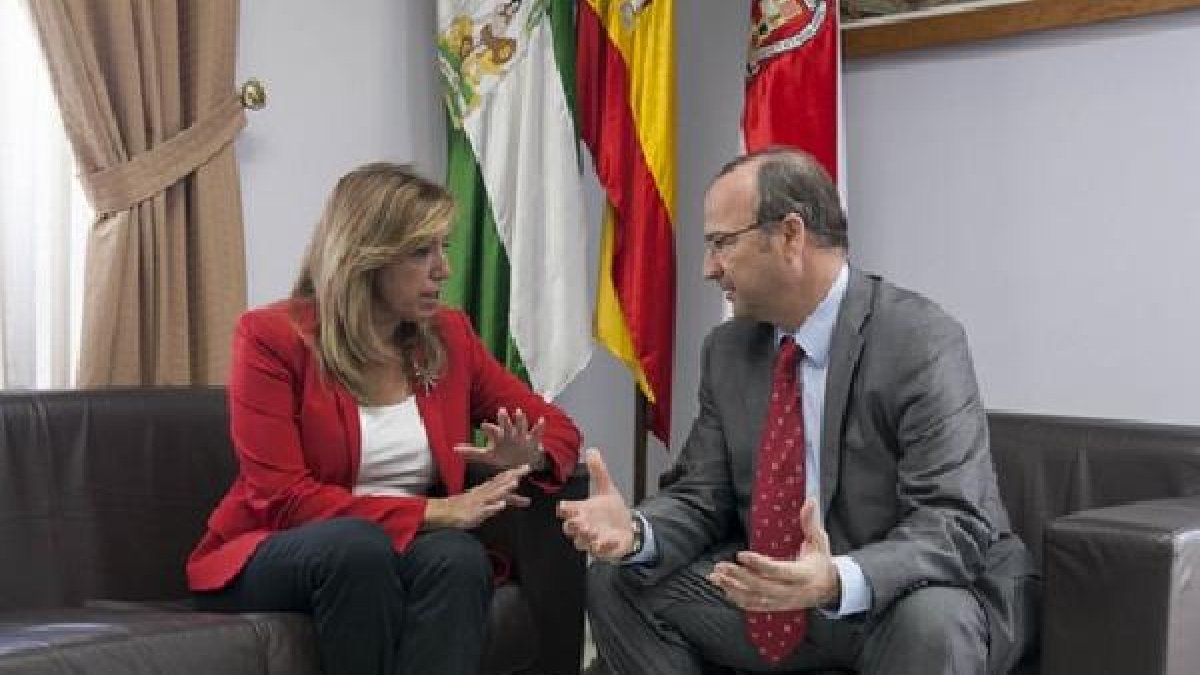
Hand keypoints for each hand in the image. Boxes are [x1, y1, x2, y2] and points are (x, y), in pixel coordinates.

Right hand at [424, 465, 531, 528]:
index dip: (513, 472)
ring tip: (515, 482)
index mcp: (484, 489)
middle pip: (500, 482)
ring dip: (504, 488)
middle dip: (514, 475)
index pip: (500, 478)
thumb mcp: (479, 500)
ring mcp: (479, 502)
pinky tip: (502, 504)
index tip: (526, 466)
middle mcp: (483, 493)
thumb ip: (492, 499)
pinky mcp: (475, 513)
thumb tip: (505, 499)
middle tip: (527, 468)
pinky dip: (494, 507)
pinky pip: (485, 510)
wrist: (444, 513)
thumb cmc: (462, 507)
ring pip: (494, 493)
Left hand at [454, 407, 545, 469]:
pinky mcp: (532, 440)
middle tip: (501, 410)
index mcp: (498, 437)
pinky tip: (542, 420)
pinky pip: (536, 432)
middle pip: (506, 425)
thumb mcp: (488, 456)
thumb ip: (472, 453)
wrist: (524, 460)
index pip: (492, 431)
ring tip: (519, 412)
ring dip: (520, 419)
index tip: (484, 426)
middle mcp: (509, 434)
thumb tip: (453, 449)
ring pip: (521, 425)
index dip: (489, 428)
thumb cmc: (503, 456)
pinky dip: (539, 427)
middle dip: (504, 419)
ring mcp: (521, 435)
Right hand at [556, 449, 635, 560]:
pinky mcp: (603, 549)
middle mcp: (584, 526)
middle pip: (569, 528)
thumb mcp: (607, 489)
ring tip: (596, 532)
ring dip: (588, 537)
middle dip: (574, 525)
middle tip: (581, 521)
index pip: (565, 511)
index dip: (565, 509)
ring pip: (582, 542)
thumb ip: (599, 471)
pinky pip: (601, 551)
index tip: (567, 507)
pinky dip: (606, 546)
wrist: (628, 528)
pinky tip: (612, 539)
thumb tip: (592, 451)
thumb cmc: (612, 511)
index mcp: (581, 510)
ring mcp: (592, 540)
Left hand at [707, 497, 839, 611]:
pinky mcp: (775, 606)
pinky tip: (723, 587)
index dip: (759, 564)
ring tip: (716, 576)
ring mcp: (782, 601)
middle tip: (721, 566)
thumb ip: (811, 523)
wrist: (829, 589)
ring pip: (755, 598)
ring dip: (733, 588)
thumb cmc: (821, 561)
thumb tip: (810, 501)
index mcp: (803, 575)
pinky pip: (754, 605)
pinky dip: (736, 597)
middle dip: (739, 577)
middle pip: (762, 587)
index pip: (778, 571)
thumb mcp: (820, 541)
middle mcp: (792, 592)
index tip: (740, 555)